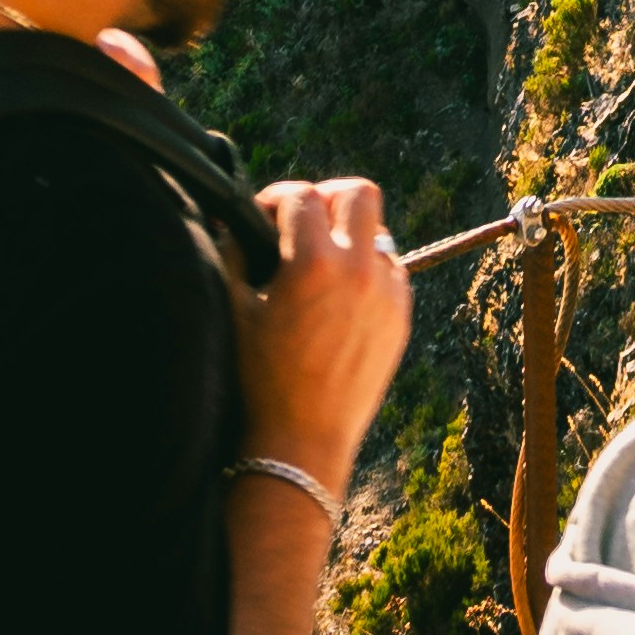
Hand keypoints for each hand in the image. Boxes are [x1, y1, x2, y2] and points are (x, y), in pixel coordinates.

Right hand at [239, 174, 412, 487]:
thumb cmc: (260, 380)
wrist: (302, 441)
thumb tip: (234, 221)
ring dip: (349, 236)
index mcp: (314, 263)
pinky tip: (340, 296)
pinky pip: (392, 270)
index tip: (264, 214)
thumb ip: (233, 253)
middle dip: (327, 198)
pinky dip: (369, 270)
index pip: (302, 196)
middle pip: (359, 193)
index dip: (276, 197)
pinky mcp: (401, 317)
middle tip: (303, 221)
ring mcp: (388, 293)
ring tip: (320, 264)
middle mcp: (360, 269)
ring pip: (378, 233)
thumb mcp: (236, 311)